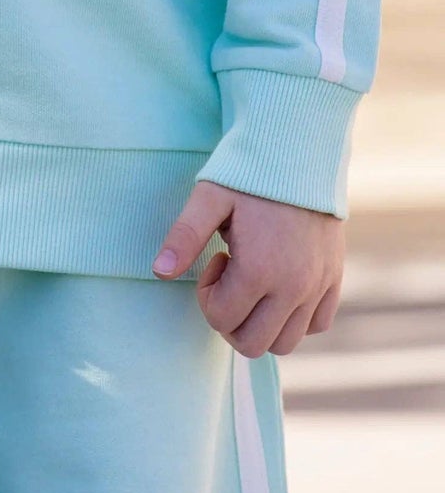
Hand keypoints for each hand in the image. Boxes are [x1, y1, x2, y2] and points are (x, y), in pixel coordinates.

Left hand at [153, 181, 343, 356]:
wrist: (300, 149)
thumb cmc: (249, 172)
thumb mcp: (210, 197)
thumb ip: (184, 237)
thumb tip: (158, 272)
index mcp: (260, 270)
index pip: (222, 320)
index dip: (207, 296)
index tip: (215, 260)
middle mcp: (294, 288)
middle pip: (253, 344)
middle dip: (230, 319)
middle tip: (228, 278)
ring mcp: (318, 286)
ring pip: (286, 343)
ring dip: (261, 323)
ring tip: (254, 279)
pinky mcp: (334, 279)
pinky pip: (317, 324)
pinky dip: (295, 319)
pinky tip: (280, 285)